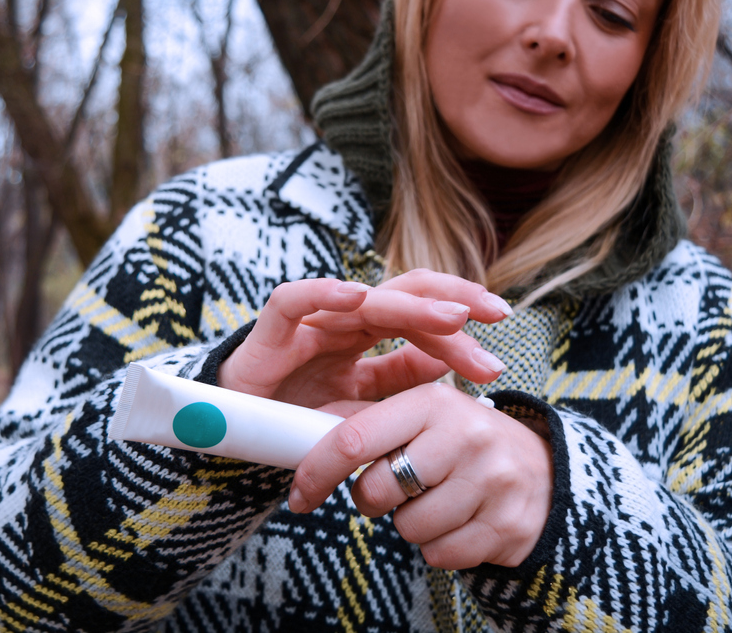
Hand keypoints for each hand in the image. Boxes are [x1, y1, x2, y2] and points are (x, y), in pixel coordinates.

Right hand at [217, 269, 512, 409]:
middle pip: (404, 295)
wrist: (233, 440)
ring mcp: (308, 323)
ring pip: (364, 297)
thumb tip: (449, 362)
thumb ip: (398, 381)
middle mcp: (340, 320)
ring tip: (452, 317)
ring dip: (411, 305)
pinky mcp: (268, 334)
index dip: (460, 327)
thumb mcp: (361, 405)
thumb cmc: (294, 417)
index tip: (498, 352)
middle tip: (496, 316)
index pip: (420, 316)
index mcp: (364, 333)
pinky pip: (292, 300)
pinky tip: (357, 296)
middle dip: (453, 302)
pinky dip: (322, 292)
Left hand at [288, 382, 553, 568]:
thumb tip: (295, 429)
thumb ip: (363, 419)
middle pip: (376, 491)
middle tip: (397, 488)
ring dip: (410, 524)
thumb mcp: (420, 416)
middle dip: (373, 499)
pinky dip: (439, 547)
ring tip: (437, 500)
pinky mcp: (507, 526)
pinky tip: (460, 521)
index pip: (354, 438)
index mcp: (431, 402)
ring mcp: (490, 482)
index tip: (299, 495)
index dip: (316, 471)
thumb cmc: (461, 442)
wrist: (544, 472)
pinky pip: (439, 555)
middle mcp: (465, 435)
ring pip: (407, 528)